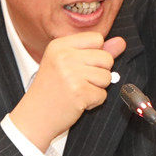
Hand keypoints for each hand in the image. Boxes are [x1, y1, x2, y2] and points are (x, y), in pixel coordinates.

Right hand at [9, 33, 125, 150]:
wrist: (34, 117)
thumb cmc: (51, 90)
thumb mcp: (68, 64)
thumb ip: (95, 51)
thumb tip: (121, 42)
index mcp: (59, 45)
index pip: (97, 38)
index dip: (95, 54)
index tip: (79, 65)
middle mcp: (64, 56)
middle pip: (106, 58)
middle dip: (99, 73)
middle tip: (77, 81)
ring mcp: (71, 74)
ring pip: (107, 76)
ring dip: (97, 88)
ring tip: (77, 91)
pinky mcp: (79, 92)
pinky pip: (103, 94)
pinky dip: (94, 102)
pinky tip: (77, 102)